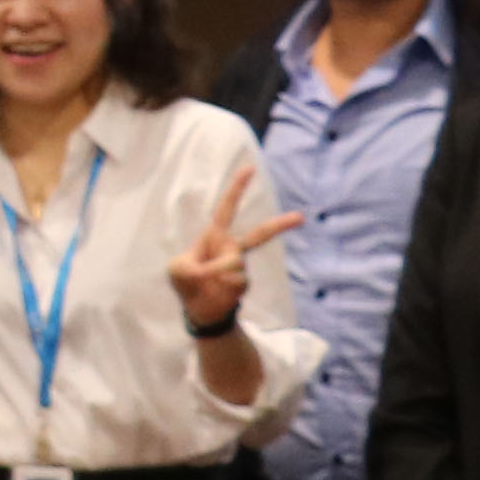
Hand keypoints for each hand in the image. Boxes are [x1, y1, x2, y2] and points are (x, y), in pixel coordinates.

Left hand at [170, 192, 297, 338]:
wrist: (198, 311)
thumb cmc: (186, 282)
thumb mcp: (178, 271)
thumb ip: (196, 268)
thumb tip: (222, 272)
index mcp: (214, 236)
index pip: (226, 208)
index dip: (236, 189)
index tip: (250, 169)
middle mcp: (232, 248)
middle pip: (259, 235)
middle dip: (280, 226)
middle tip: (301, 217)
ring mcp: (241, 266)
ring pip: (234, 263)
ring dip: (216, 272)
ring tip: (205, 280)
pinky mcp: (244, 283)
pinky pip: (233, 281)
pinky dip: (220, 285)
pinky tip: (215, 291)